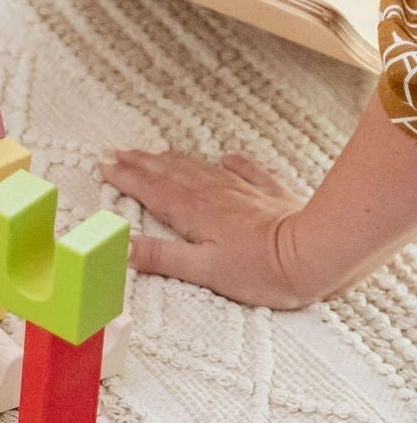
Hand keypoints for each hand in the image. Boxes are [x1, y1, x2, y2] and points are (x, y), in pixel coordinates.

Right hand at [100, 149, 316, 308]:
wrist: (316, 255)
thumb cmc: (261, 270)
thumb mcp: (203, 270)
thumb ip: (161, 257)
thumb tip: (120, 247)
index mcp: (193, 213)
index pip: (151, 190)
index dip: (126, 177)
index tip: (104, 165)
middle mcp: (213, 196)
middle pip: (170, 173)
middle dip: (142, 162)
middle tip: (119, 152)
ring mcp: (242, 192)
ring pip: (200, 169)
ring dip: (174, 160)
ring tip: (156, 152)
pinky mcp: (269, 196)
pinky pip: (247, 172)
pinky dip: (233, 162)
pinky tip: (226, 156)